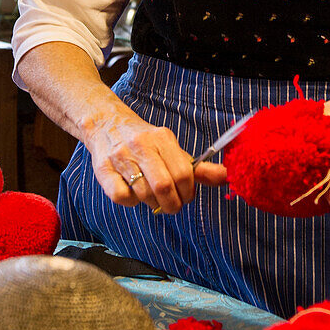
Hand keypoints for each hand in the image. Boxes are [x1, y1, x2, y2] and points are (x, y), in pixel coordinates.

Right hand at [85, 102, 226, 213]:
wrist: (106, 123)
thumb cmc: (145, 141)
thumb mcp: (172, 149)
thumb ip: (199, 167)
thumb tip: (227, 176)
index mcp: (162, 138)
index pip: (183, 173)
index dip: (188, 192)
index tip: (187, 196)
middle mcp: (141, 145)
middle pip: (163, 186)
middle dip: (172, 204)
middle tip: (173, 205)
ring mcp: (120, 156)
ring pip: (143, 194)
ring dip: (152, 203)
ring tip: (153, 197)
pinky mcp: (103, 169)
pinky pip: (121, 197)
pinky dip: (131, 202)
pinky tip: (133, 194)